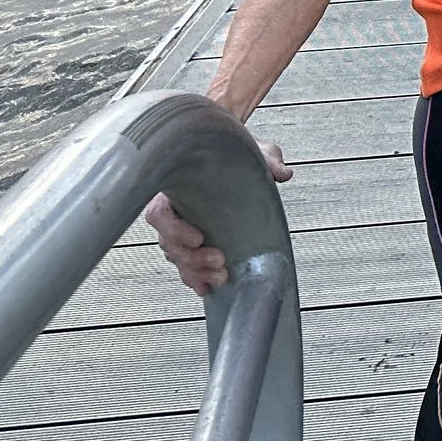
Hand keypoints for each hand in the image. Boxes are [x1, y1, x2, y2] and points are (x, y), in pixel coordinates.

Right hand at [145, 141, 291, 294]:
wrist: (238, 159)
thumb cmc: (238, 155)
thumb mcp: (254, 153)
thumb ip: (267, 160)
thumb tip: (282, 173)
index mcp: (178, 189)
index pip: (159, 213)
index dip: (174, 230)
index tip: (199, 237)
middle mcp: (175, 212)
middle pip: (169, 244)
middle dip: (193, 259)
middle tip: (220, 260)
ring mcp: (182, 231)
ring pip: (178, 259)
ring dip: (197, 272)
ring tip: (221, 276)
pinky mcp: (194, 245)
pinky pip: (187, 268)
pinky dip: (196, 280)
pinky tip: (207, 287)